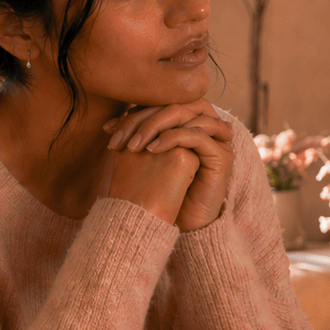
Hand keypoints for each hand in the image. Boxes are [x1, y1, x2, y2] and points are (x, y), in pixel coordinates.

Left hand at [104, 100, 234, 230]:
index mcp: (189, 125)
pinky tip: (152, 150)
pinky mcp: (221, 156)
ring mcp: (216, 141)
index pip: (162, 104)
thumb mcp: (145, 161)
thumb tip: (110, 123)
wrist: (181, 225)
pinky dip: (172, 138)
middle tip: (120, 138)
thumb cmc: (162, 195)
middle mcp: (206, 128)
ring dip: (154, 126)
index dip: (135, 112)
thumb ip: (137, 139)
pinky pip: (196, 135)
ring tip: (133, 146)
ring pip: (185, 115)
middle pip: (174, 104)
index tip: (108, 129)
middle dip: (142, 118)